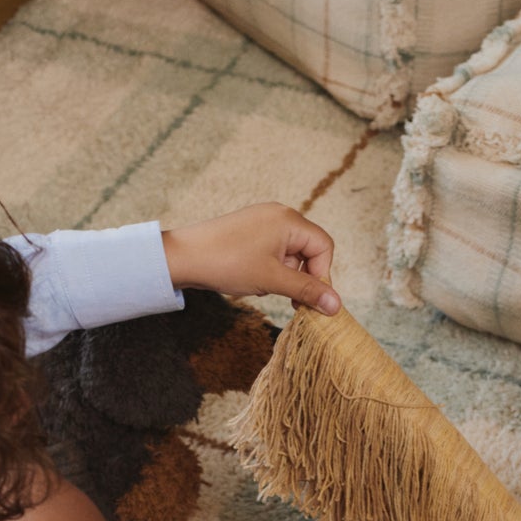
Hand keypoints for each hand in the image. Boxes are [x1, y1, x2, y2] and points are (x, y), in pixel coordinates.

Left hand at [161, 203, 341, 313]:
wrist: (184, 256)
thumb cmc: (228, 263)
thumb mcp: (273, 280)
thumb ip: (307, 291)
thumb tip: (336, 305)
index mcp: (289, 220)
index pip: (324, 247)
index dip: (322, 275)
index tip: (310, 298)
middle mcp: (280, 215)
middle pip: (310, 250)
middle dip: (303, 277)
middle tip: (292, 301)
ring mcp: (264, 221)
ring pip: (292, 254)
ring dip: (286, 276)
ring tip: (265, 286)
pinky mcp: (251, 231)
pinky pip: (275, 251)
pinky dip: (272, 269)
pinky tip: (255, 278)